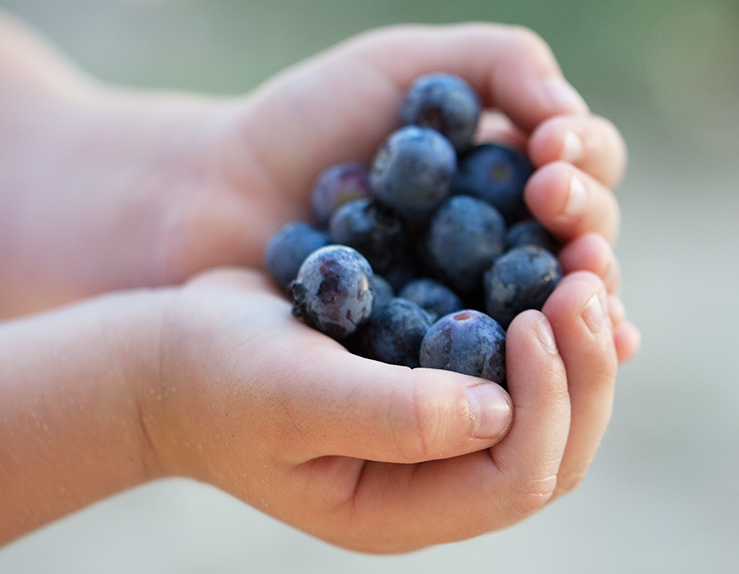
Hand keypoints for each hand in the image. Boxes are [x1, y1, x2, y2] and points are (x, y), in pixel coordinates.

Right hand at [137, 265, 616, 551]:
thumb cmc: (215, 378)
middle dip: (582, 368)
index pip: (513, 480)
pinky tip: (546, 257)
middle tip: (589, 280)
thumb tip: (499, 408)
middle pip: (550, 446)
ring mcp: (433, 426)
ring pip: (543, 398)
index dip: (546, 403)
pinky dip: (536, 308)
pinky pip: (507, 352)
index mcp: (399, 506)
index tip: (531, 318)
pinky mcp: (426, 372)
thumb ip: (388, 414)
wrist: (174, 354)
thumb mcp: (289, 395)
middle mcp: (430, 477)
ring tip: (585, 258)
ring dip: (573, 335)